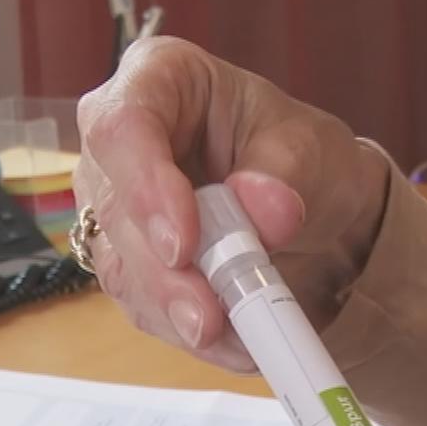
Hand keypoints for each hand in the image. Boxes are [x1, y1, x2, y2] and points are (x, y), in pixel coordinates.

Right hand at [74, 38, 392, 371]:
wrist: (311, 210)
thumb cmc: (299, 157)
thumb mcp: (311, 149)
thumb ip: (285, 173)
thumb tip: (263, 207)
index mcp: (158, 80)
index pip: (123, 127)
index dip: (144, 187)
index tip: (183, 243)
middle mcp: (120, 144)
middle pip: (115, 208)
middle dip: (164, 272)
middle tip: (209, 315)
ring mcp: (115, 205)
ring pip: (121, 266)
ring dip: (176, 311)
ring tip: (237, 338)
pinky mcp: (127, 262)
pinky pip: (143, 304)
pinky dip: (190, 331)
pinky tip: (234, 344)